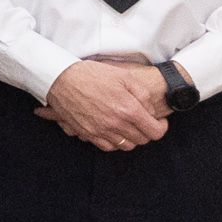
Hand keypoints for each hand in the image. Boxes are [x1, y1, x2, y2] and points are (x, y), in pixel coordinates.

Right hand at [40, 57, 171, 152]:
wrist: (61, 78)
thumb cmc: (93, 75)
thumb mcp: (125, 76)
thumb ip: (144, 95)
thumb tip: (151, 112)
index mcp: (129, 109)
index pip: (155, 132)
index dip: (161, 127)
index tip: (158, 121)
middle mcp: (116, 124)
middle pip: (142, 140)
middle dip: (146, 131)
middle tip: (142, 121)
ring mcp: (101, 131)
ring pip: (126, 146)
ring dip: (131, 138)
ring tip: (128, 126)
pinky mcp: (88, 134)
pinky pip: (108, 147)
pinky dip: (114, 142)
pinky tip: (113, 131)